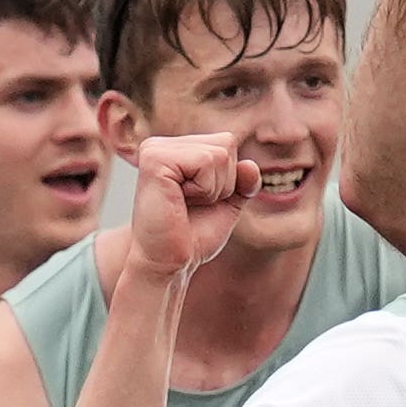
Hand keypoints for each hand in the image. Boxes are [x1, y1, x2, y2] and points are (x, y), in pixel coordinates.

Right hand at [123, 131, 256, 279]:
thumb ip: (243, 181)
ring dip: (214, 188)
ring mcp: (155, 149)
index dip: (228, 178)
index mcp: (174, 149)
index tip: (200, 201)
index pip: (226, 142)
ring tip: (186, 204)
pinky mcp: (154, 160)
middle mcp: (161, 144)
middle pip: (226, 143)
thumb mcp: (227, 204)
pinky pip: (205, 161)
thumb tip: (250, 165)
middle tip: (193, 204)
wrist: (168, 264)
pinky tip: (180, 201)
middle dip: (223, 182)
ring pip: (220, 154)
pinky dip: (204, 189)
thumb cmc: (191, 236)